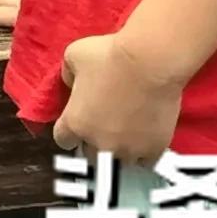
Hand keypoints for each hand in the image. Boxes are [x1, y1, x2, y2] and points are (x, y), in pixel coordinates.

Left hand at [51, 27, 186, 162]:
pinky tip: (144, 139)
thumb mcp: (73, 56)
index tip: (78, 121)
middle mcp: (98, 143)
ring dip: (119, 151)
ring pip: (118, 162)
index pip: (63, 140)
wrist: (150, 62)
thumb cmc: (109, 55)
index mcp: (75, 123)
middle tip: (103, 126)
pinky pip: (144, 162)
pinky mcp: (153, 151)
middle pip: (90, 156)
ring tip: (126, 134)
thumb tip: (72, 85)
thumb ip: (68, 76)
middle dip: (93, 143)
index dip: (69, 130)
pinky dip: (143, 153)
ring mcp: (127, 151)